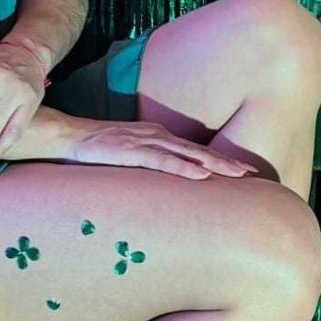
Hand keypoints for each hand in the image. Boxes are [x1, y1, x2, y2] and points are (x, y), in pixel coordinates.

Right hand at [64, 119, 260, 179]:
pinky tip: (201, 175)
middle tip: (252, 173)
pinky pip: (163, 161)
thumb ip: (146, 166)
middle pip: (199, 150)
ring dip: (214, 165)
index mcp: (157, 137)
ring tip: (237, 174)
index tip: (242, 170)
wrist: (68, 137)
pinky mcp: (132, 152)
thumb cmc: (95, 151)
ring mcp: (145, 142)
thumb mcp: (127, 157)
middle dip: (227, 162)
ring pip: (188, 154)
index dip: (219, 159)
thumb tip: (160, 185)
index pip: (195, 150)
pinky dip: (184, 168)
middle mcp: (157, 136)